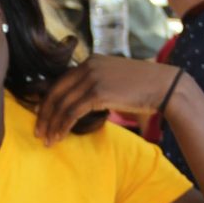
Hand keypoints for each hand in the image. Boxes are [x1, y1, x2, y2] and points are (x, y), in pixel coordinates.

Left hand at [34, 57, 180, 143]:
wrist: (165, 86)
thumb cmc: (141, 87)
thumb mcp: (112, 80)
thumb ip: (94, 85)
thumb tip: (78, 102)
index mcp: (89, 62)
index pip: (60, 83)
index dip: (47, 102)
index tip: (40, 117)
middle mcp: (88, 66)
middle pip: (55, 93)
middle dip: (44, 115)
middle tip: (38, 132)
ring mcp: (92, 78)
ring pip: (62, 104)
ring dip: (52, 125)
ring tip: (47, 140)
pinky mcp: (98, 92)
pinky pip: (72, 112)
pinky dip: (63, 126)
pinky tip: (59, 137)